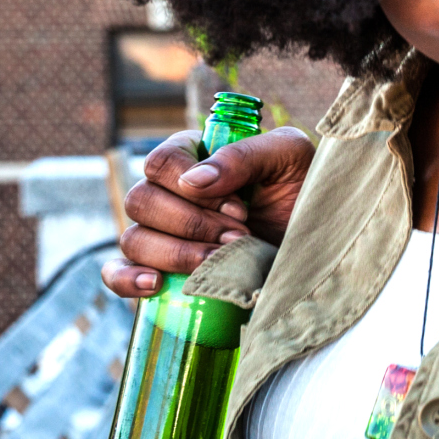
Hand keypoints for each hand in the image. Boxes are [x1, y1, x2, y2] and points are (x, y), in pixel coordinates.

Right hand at [101, 127, 316, 300]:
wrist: (321, 243)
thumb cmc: (305, 192)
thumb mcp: (289, 158)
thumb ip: (245, 154)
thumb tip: (194, 181)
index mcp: (194, 157)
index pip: (160, 161)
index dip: (192, 186)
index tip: (239, 207)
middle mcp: (171, 194)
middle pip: (141, 201)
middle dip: (193, 224)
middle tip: (239, 235)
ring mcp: (164, 234)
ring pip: (134, 239)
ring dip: (178, 253)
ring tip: (222, 261)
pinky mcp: (163, 270)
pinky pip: (117, 273)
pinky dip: (126, 279)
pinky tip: (155, 285)